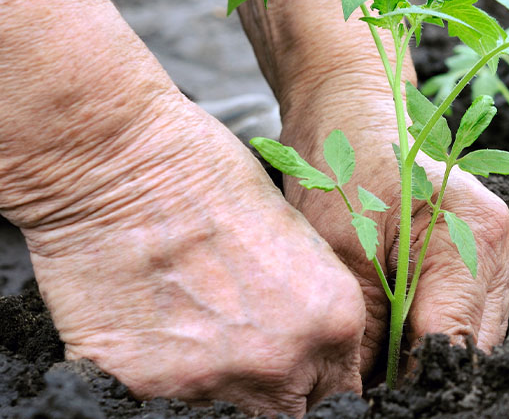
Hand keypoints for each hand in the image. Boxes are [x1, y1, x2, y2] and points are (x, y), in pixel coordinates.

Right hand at [17, 94, 366, 416]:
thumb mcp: (296, 238)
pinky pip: (161, 402)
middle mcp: (282, 361)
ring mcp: (214, 381)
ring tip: (190, 327)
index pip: (339, 390)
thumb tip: (309, 348)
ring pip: (226, 412)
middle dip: (274, 390)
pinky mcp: (145, 386)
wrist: (120, 163)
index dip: (316, 381)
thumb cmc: (209, 175)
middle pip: (289, 411)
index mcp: (332, 321)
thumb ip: (311, 306)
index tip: (300, 374)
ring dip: (215, 382)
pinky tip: (149, 326)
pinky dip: (157, 375)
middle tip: (244, 351)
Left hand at [279, 82, 508, 379]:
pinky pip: (466, 317)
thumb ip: (365, 334)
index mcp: (475, 239)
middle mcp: (502, 250)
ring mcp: (502, 256)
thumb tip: (365, 397)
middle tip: (367, 385)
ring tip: (376, 359)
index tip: (371, 399)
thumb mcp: (341, 256)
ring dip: (428, 355)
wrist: (353, 112)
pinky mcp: (489, 260)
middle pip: (472, 350)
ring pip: (473, 340)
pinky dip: (431, 332)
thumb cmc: (343, 166)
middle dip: (422, 374)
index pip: (455, 347)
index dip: (413, 384)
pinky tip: (394, 332)